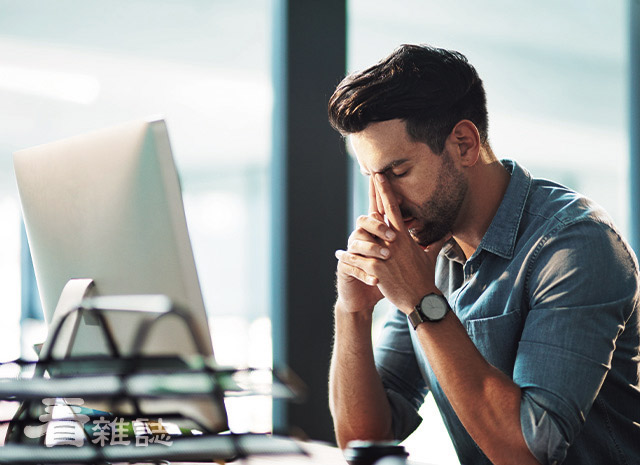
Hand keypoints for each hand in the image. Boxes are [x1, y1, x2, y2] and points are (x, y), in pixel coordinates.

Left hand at [336, 173, 447, 313]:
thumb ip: (435, 243)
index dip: (387, 192)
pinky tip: (339, 256)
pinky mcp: (377, 268)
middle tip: (370, 175)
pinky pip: (358, 259)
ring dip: (356, 231)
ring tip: (348, 229)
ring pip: (365, 236)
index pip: (394, 209)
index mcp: (404, 237)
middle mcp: (394, 242)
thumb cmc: (424, 278)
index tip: (380, 176)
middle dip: (375, 194)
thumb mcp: (430, 258)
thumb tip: (448, 234)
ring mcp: (385, 254)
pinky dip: (348, 258)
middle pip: (380, 214)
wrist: (421, 299)